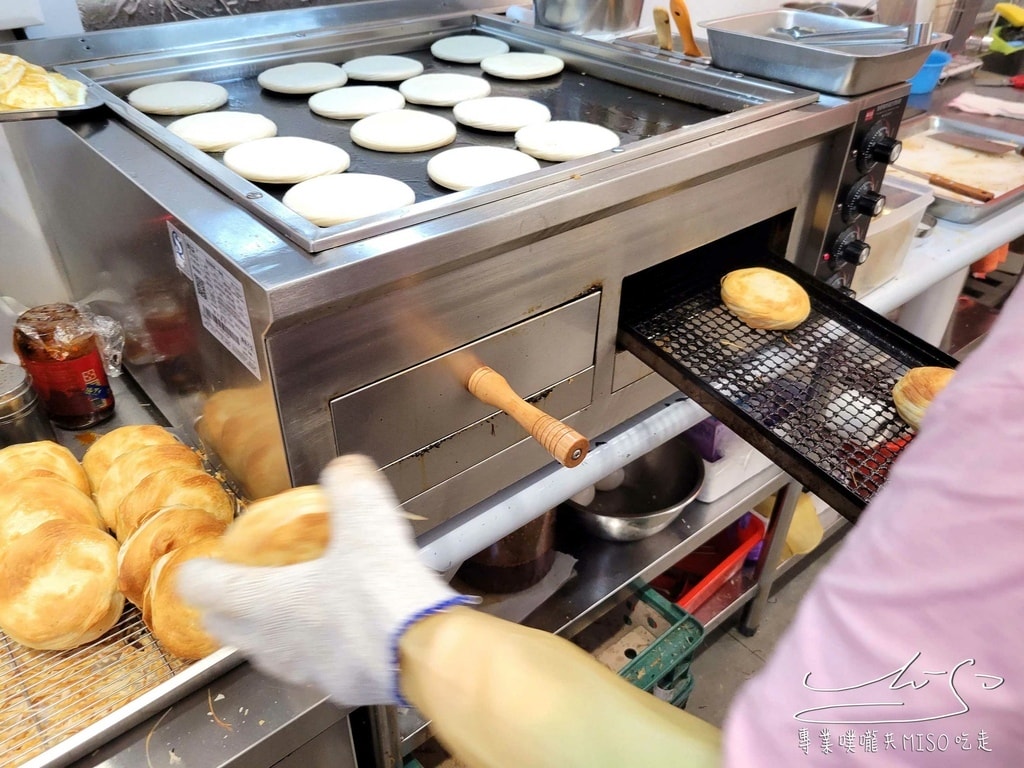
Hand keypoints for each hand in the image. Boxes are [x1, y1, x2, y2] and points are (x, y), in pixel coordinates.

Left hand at [177, 455, 472, 705]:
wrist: (422, 654)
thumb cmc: (384, 593)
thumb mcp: (367, 519)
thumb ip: (347, 485)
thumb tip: (343, 470)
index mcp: (261, 601)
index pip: (200, 587)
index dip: (198, 569)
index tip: (209, 559)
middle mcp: (269, 642)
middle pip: (221, 626)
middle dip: (226, 602)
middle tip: (247, 577)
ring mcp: (299, 670)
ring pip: (262, 649)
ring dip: (266, 625)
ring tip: (292, 600)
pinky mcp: (331, 686)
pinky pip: (304, 665)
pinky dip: (309, 644)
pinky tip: (338, 626)